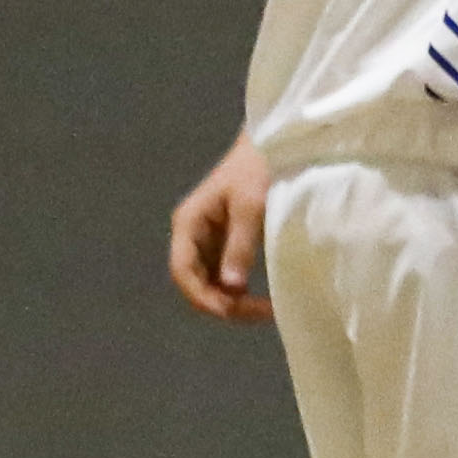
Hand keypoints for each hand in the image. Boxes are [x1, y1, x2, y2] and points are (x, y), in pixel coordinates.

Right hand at [166, 136, 274, 324]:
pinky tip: (261, 298)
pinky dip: (239, 289)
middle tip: (261, 314)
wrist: (275, 144)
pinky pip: (224, 273)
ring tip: (264, 310)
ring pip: (210, 281)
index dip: (203, 296)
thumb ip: (240, 245)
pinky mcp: (226, 240)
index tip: (233, 311)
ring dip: (231, 300)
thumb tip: (231, 286)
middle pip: (194, 281)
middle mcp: (192, 234)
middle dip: (222, 303)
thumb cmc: (259, 169)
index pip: (183, 271)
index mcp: (189, 224)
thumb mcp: (252, 206)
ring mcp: (208, 239)